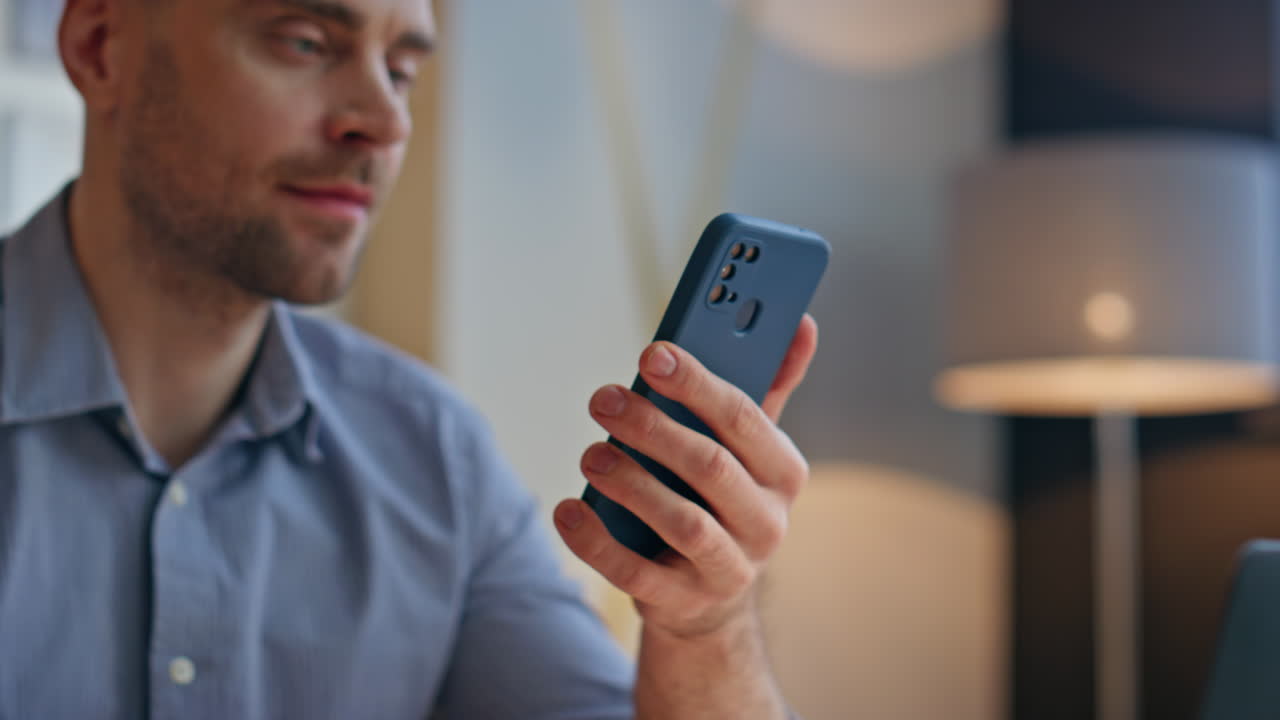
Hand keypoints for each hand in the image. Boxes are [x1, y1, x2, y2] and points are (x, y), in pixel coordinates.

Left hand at [554, 314, 818, 638]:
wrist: (709, 596)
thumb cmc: (723, 498)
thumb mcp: (749, 448)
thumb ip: (767, 386)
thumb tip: (801, 320)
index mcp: (784, 472)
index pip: (745, 418)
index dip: (697, 384)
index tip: (652, 355)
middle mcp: (768, 522)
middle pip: (711, 467)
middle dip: (652, 428)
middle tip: (603, 400)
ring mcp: (730, 568)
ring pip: (681, 522)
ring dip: (629, 483)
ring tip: (589, 455)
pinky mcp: (684, 601)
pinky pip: (636, 574)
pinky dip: (597, 542)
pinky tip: (567, 511)